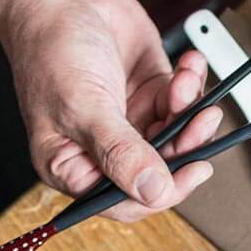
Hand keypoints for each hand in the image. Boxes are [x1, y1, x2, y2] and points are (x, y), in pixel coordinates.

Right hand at [0, 0, 222, 220]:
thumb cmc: (50, 49)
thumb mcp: (84, 108)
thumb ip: (121, 154)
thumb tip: (153, 192)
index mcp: (75, 166)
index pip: (125, 201)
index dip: (161, 192)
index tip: (190, 172)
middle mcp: (104, 149)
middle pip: (159, 171)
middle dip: (184, 145)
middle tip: (200, 123)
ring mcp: (130, 121)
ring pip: (177, 137)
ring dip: (191, 112)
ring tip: (186, 85)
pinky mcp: (149, 93)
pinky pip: (182, 102)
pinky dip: (190, 84)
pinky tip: (186, 66)